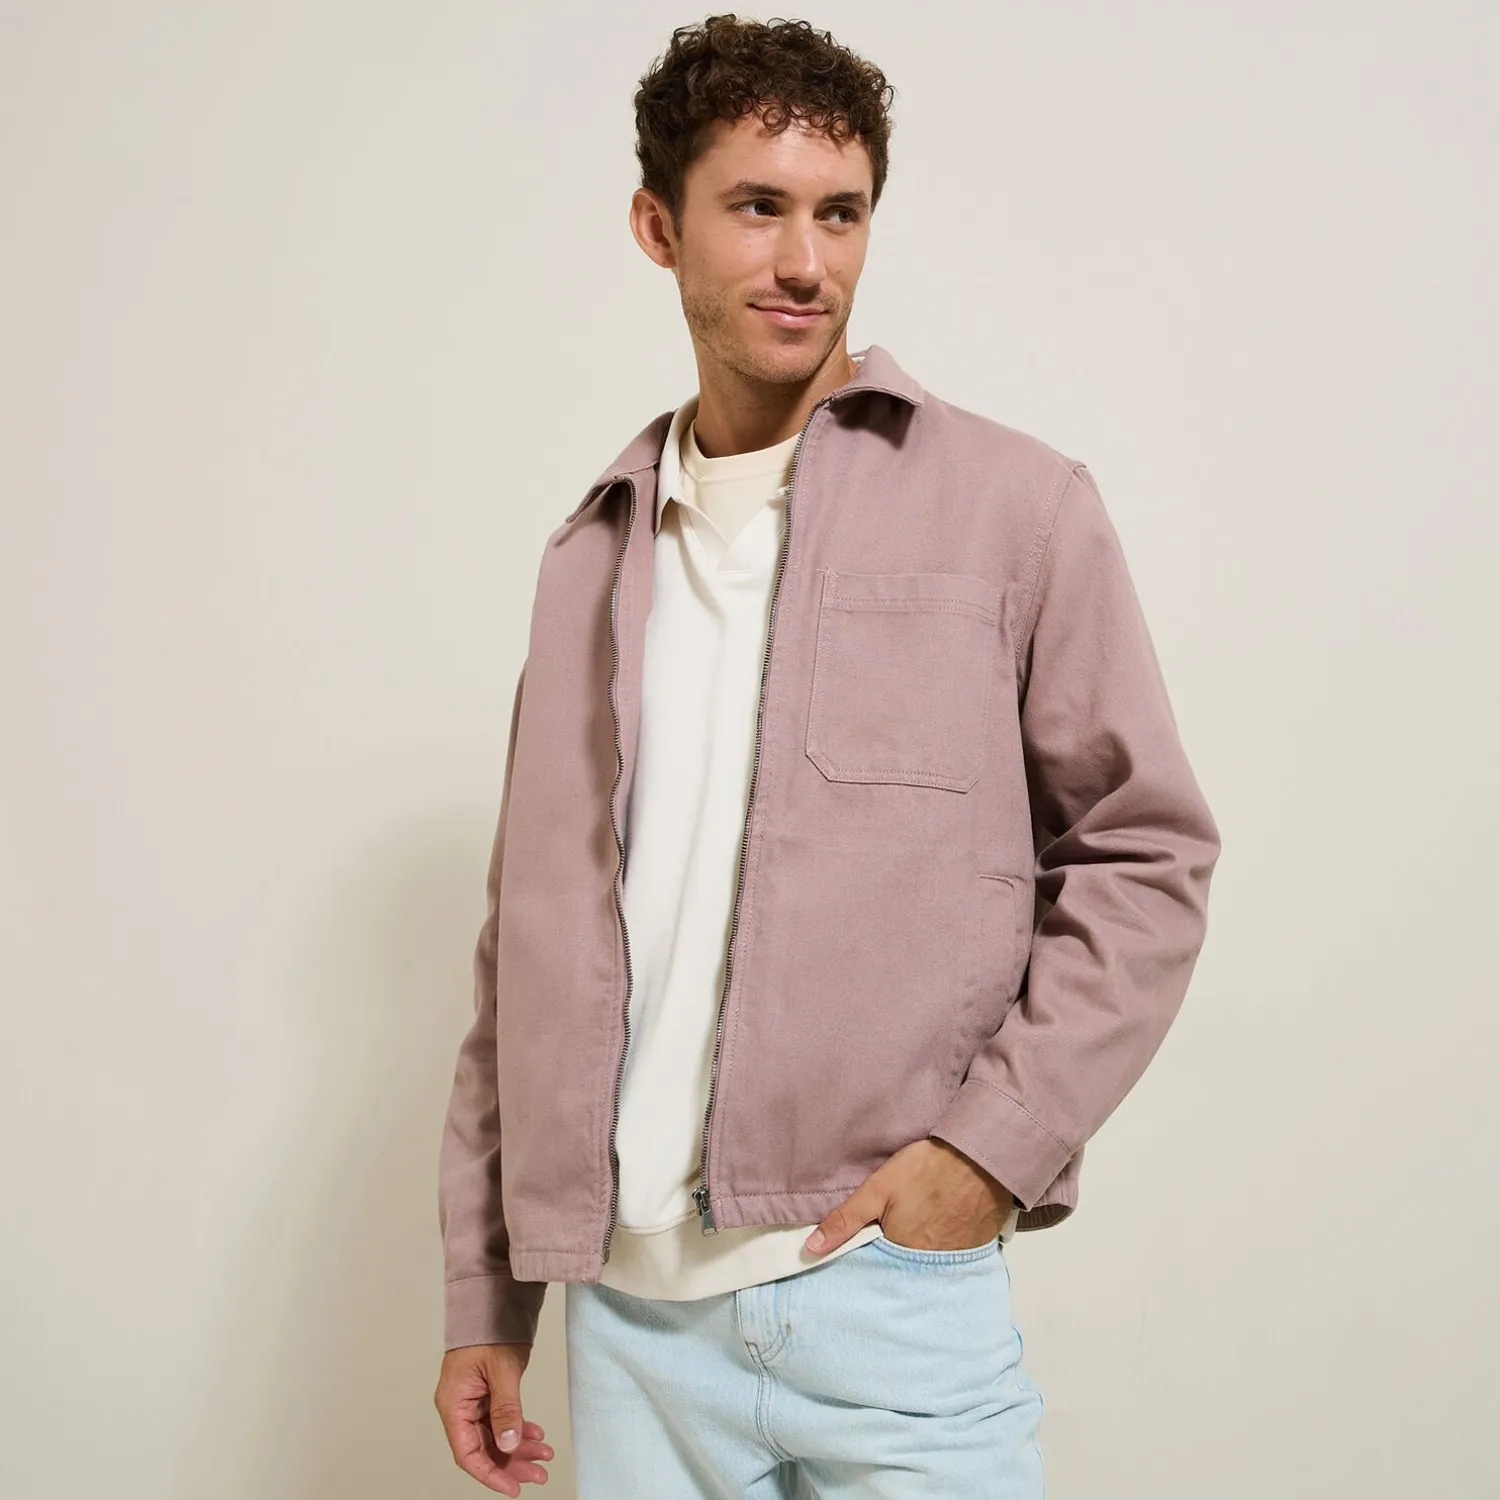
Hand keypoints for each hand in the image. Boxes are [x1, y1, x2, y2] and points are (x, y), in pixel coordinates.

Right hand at [434, 1342, 553, 1493]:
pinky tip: (536, 1434)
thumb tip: (509, 1444)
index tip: (513, 1487)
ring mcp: (473, 1401)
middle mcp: (460, 1406)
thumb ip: (506, 1409)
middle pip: (483, 1448)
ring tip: (545, 1455)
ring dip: (519, 1448)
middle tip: (539, 1474)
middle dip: (511, 1463)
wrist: (492, 1300)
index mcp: (453, 1403)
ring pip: (495, 1437)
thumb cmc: (488, 1327)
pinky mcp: (487, 1394)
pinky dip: (519, 1429)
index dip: (489, 1474)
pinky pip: (501, 1421)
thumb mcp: (501, 1370)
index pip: (467, 1452)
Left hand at [804, 1138, 1014, 1253]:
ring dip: (918, 1251)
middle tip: (893, 1233)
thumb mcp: (878, 1189)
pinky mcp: (975, 1248)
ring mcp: (955, 1258)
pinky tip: (939, 1226)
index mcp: (902, 1255)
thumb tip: (811, 1249)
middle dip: (893, 1257)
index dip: (868, 1259)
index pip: (876, 1270)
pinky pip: (951, 1256)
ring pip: (927, 1263)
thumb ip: (845, 1220)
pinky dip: (943, 1246)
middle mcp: (929, 1266)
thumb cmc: (927, 1169)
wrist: (982, 1156)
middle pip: (902, 1268)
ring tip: (916, 1228)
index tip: (864, 1248)